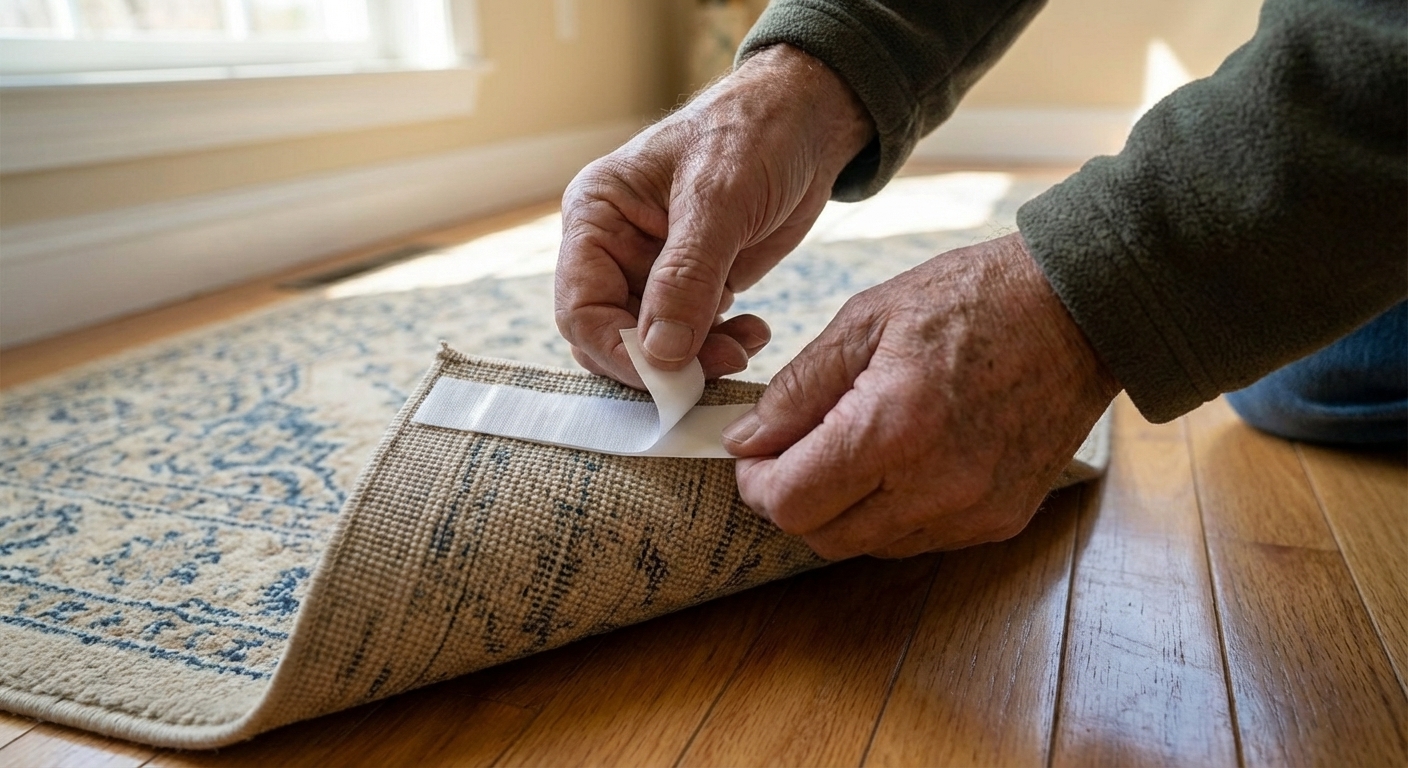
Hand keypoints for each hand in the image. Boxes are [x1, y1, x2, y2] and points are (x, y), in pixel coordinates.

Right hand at [555, 44, 873, 387]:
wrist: (808, 119)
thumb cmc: (754, 133)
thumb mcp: (718, 200)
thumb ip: (686, 277)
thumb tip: (659, 353)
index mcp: (596, 216)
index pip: (580, 308)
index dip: (617, 351)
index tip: (667, 374)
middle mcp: (614, 248)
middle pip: (611, 337)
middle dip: (661, 363)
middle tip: (719, 365)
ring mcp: (652, 272)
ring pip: (651, 347)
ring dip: (696, 361)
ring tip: (745, 346)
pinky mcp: (693, 287)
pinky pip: (690, 340)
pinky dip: (719, 348)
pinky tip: (754, 332)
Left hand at [723, 233, 1119, 558]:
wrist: (1080, 309)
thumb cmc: (972, 299)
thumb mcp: (867, 319)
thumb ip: (798, 388)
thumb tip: (747, 440)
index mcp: (893, 428)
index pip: (791, 503)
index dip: (757, 484)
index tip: (753, 455)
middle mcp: (935, 486)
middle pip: (822, 536)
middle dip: (792, 499)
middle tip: (789, 452)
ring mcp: (973, 512)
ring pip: (867, 545)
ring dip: (839, 510)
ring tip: (845, 449)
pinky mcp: (1000, 521)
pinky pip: (918, 540)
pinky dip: (890, 513)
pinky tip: (897, 462)